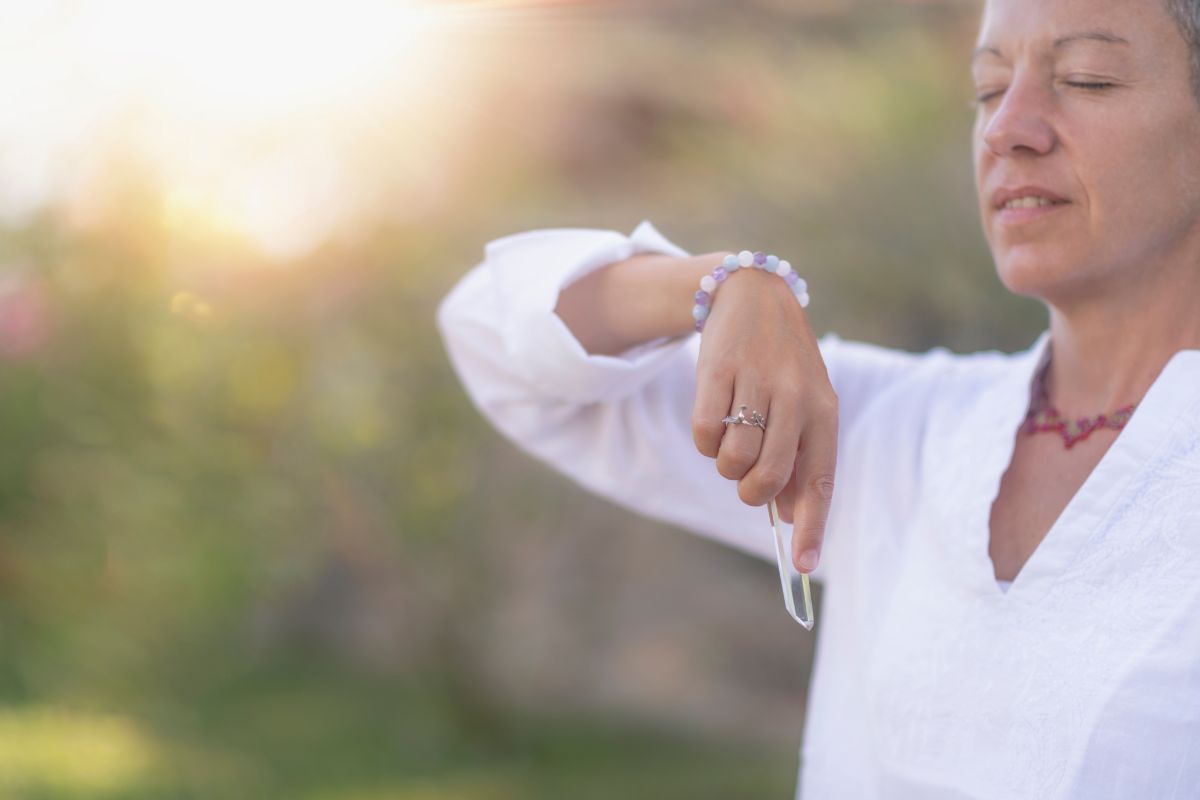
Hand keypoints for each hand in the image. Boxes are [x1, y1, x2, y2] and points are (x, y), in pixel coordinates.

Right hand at [690, 257, 838, 573]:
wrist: (751, 296)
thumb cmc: (781, 363)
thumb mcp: (803, 403)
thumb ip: (797, 455)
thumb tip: (786, 512)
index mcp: (824, 411)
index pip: (820, 480)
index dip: (812, 527)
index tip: (802, 567)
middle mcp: (796, 398)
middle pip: (769, 477)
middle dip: (751, 493)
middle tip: (747, 481)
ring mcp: (756, 383)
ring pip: (733, 459)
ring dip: (725, 465)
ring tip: (731, 442)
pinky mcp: (718, 372)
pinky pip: (704, 433)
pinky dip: (704, 440)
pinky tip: (714, 418)